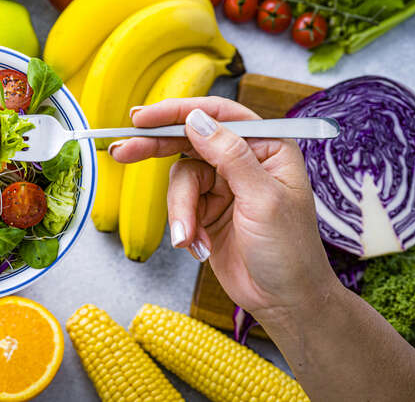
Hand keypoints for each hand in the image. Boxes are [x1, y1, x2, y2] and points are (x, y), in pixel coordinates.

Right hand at [109, 97, 338, 317]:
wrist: (285, 302)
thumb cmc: (291, 251)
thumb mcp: (263, 200)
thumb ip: (230, 155)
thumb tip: (196, 119)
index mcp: (267, 147)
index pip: (218, 115)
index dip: (178, 112)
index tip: (144, 118)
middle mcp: (243, 160)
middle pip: (189, 140)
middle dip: (156, 148)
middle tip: (123, 150)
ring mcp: (223, 185)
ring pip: (180, 179)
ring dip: (180, 210)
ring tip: (188, 237)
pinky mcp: (206, 210)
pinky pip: (179, 205)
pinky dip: (183, 225)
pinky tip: (197, 244)